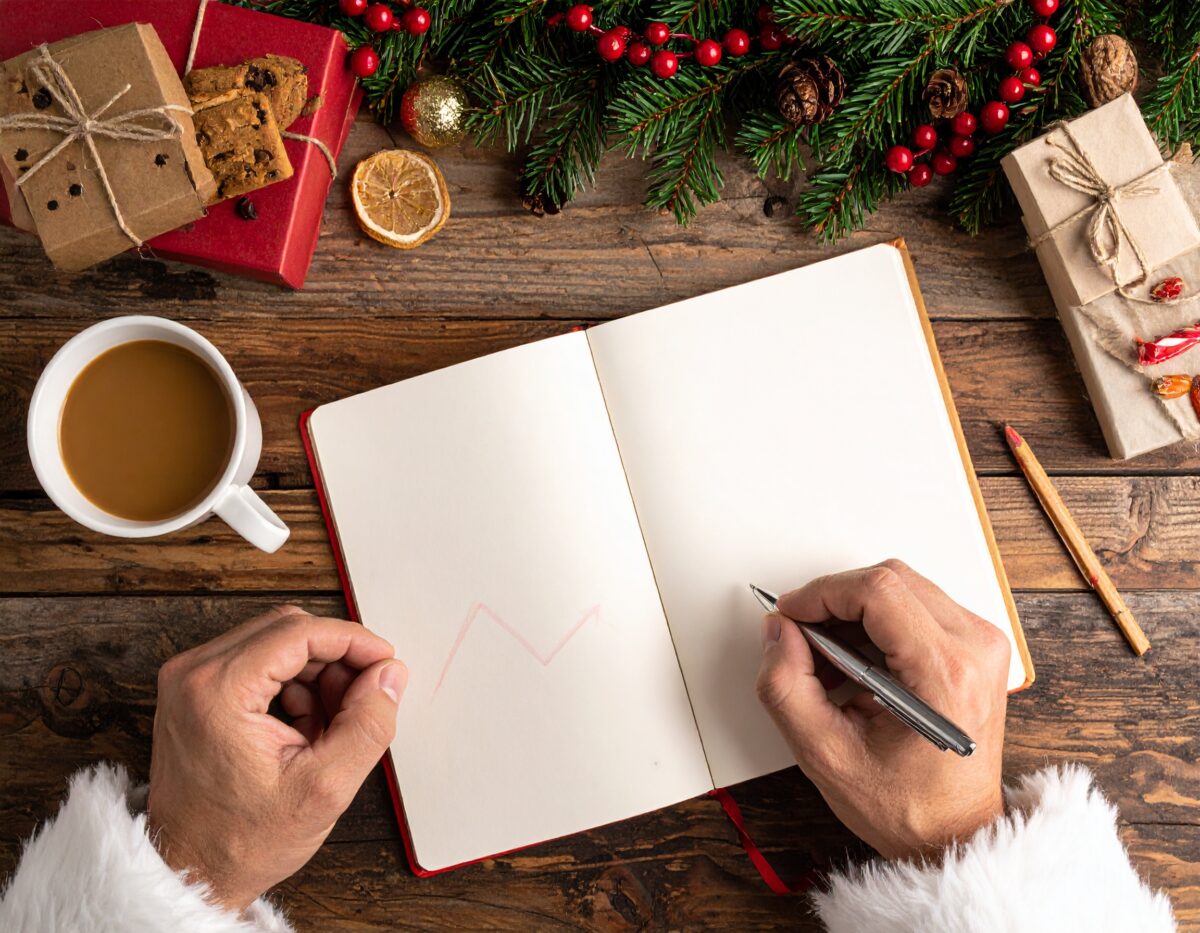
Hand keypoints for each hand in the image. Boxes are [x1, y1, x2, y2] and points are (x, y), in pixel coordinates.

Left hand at [147, 606, 407, 911]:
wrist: (191, 873)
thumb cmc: (241, 841)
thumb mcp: (324, 788)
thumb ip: (367, 725)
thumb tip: (389, 676)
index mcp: (217, 690)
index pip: (300, 631)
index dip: (353, 641)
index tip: (385, 662)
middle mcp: (193, 674)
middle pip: (287, 629)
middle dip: (336, 658)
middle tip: (364, 698)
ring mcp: (188, 681)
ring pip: (275, 643)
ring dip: (316, 672)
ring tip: (333, 724)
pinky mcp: (194, 692)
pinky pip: (257, 662)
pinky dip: (293, 684)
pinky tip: (305, 728)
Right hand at [755, 560, 1009, 860]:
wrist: (956, 834)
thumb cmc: (909, 808)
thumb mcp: (825, 755)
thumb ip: (786, 686)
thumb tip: (779, 631)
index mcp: (946, 675)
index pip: (878, 590)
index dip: (821, 593)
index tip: (790, 614)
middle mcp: (976, 651)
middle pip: (890, 579)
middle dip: (834, 601)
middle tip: (803, 639)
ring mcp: (982, 646)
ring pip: (902, 587)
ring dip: (854, 612)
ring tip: (829, 662)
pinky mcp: (977, 649)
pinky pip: (918, 606)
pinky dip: (876, 623)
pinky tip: (856, 664)